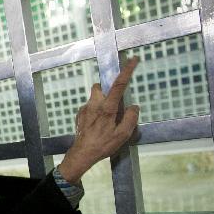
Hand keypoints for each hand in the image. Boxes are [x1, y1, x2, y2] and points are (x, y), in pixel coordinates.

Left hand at [58, 57, 140, 184]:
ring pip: (95, 97)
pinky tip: (98, 125)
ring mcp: (84, 108)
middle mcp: (94, 104)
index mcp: (107, 108)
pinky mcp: (79, 114)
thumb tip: (133, 106)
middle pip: (100, 87)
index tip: (133, 59)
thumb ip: (130, 118)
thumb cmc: (103, 145)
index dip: (127, 71)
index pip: (119, 85)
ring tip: (106, 120)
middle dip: (108, 92)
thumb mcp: (123, 135)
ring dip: (102, 102)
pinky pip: (90, 106)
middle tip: (114, 107)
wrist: (82, 154)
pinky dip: (96, 111)